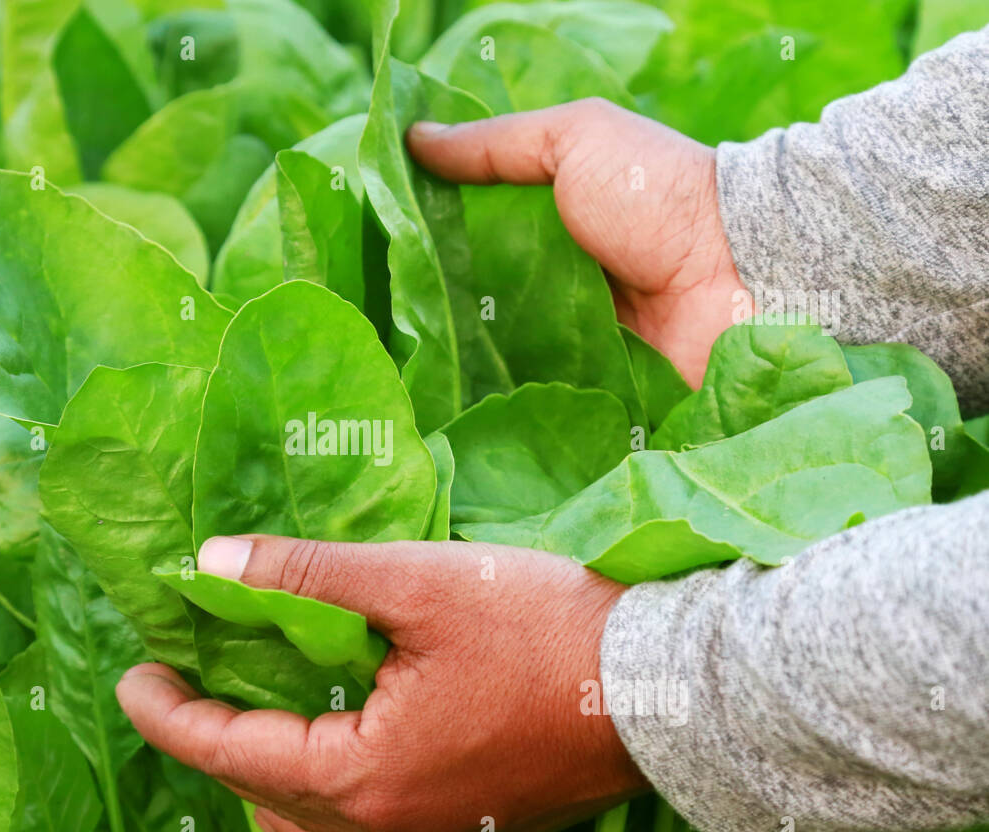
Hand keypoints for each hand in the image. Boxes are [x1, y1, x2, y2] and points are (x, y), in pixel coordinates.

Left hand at [118, 534, 647, 831]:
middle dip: (211, 747)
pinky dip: (322, 808)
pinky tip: (326, 765)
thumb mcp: (419, 583)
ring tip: (238, 732)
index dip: (173, 715)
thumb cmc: (547, 628)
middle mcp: (392, 831)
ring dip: (264, 785)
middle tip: (175, 692)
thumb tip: (214, 563)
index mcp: (369, 776)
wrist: (668, 689)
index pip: (237, 753)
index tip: (134, 676)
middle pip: (268, 800)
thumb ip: (309, 573)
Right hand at [408, 98, 742, 386]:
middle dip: (440, 314)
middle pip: (483, 303)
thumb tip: (414, 139)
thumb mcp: (573, 141)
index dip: (432, 249)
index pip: (475, 242)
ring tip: (413, 372)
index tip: (383, 259)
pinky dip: (510, 402)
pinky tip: (461, 404)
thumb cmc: (653, 194)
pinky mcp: (597, 387)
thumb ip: (497, 145)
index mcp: (552, 226)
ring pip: (504, 355)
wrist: (737, 270)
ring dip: (467, 362)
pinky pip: (542, 398)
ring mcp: (578, 338)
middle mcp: (561, 283)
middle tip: (391, 324)